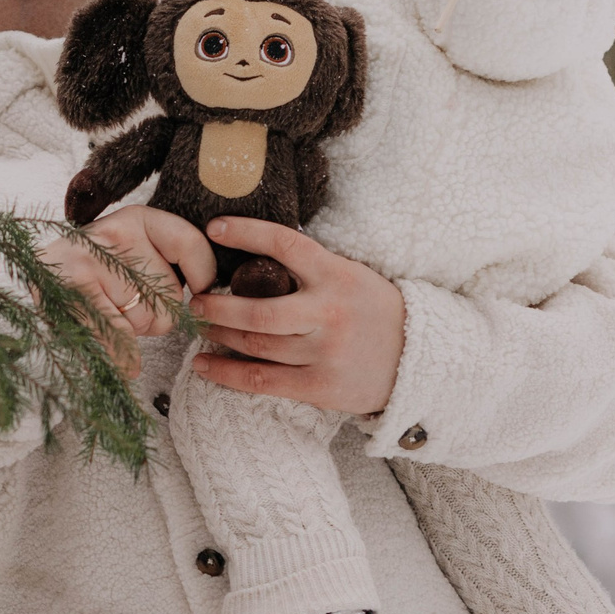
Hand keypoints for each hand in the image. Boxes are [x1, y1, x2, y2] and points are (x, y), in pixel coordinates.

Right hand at [42, 206, 215, 367]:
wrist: (36, 270)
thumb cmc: (97, 267)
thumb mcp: (135, 249)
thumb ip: (173, 261)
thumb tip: (210, 296)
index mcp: (136, 218)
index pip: (190, 244)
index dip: (203, 275)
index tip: (198, 292)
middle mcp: (114, 233)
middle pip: (170, 296)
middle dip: (157, 314)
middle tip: (130, 308)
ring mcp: (90, 261)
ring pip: (147, 320)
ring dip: (135, 331)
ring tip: (109, 315)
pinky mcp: (72, 291)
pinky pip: (118, 335)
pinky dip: (124, 356)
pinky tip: (123, 363)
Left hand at [189, 217, 405, 414]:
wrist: (419, 361)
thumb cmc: (376, 313)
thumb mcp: (352, 277)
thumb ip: (312, 268)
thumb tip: (257, 254)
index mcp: (336, 275)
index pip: (285, 244)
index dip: (246, 232)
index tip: (214, 227)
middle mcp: (328, 313)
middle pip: (257, 310)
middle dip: (217, 306)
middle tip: (195, 300)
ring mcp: (324, 352)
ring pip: (254, 344)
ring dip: (218, 335)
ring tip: (199, 327)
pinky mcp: (319, 386)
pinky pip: (261, 380)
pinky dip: (226, 373)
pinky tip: (203, 365)